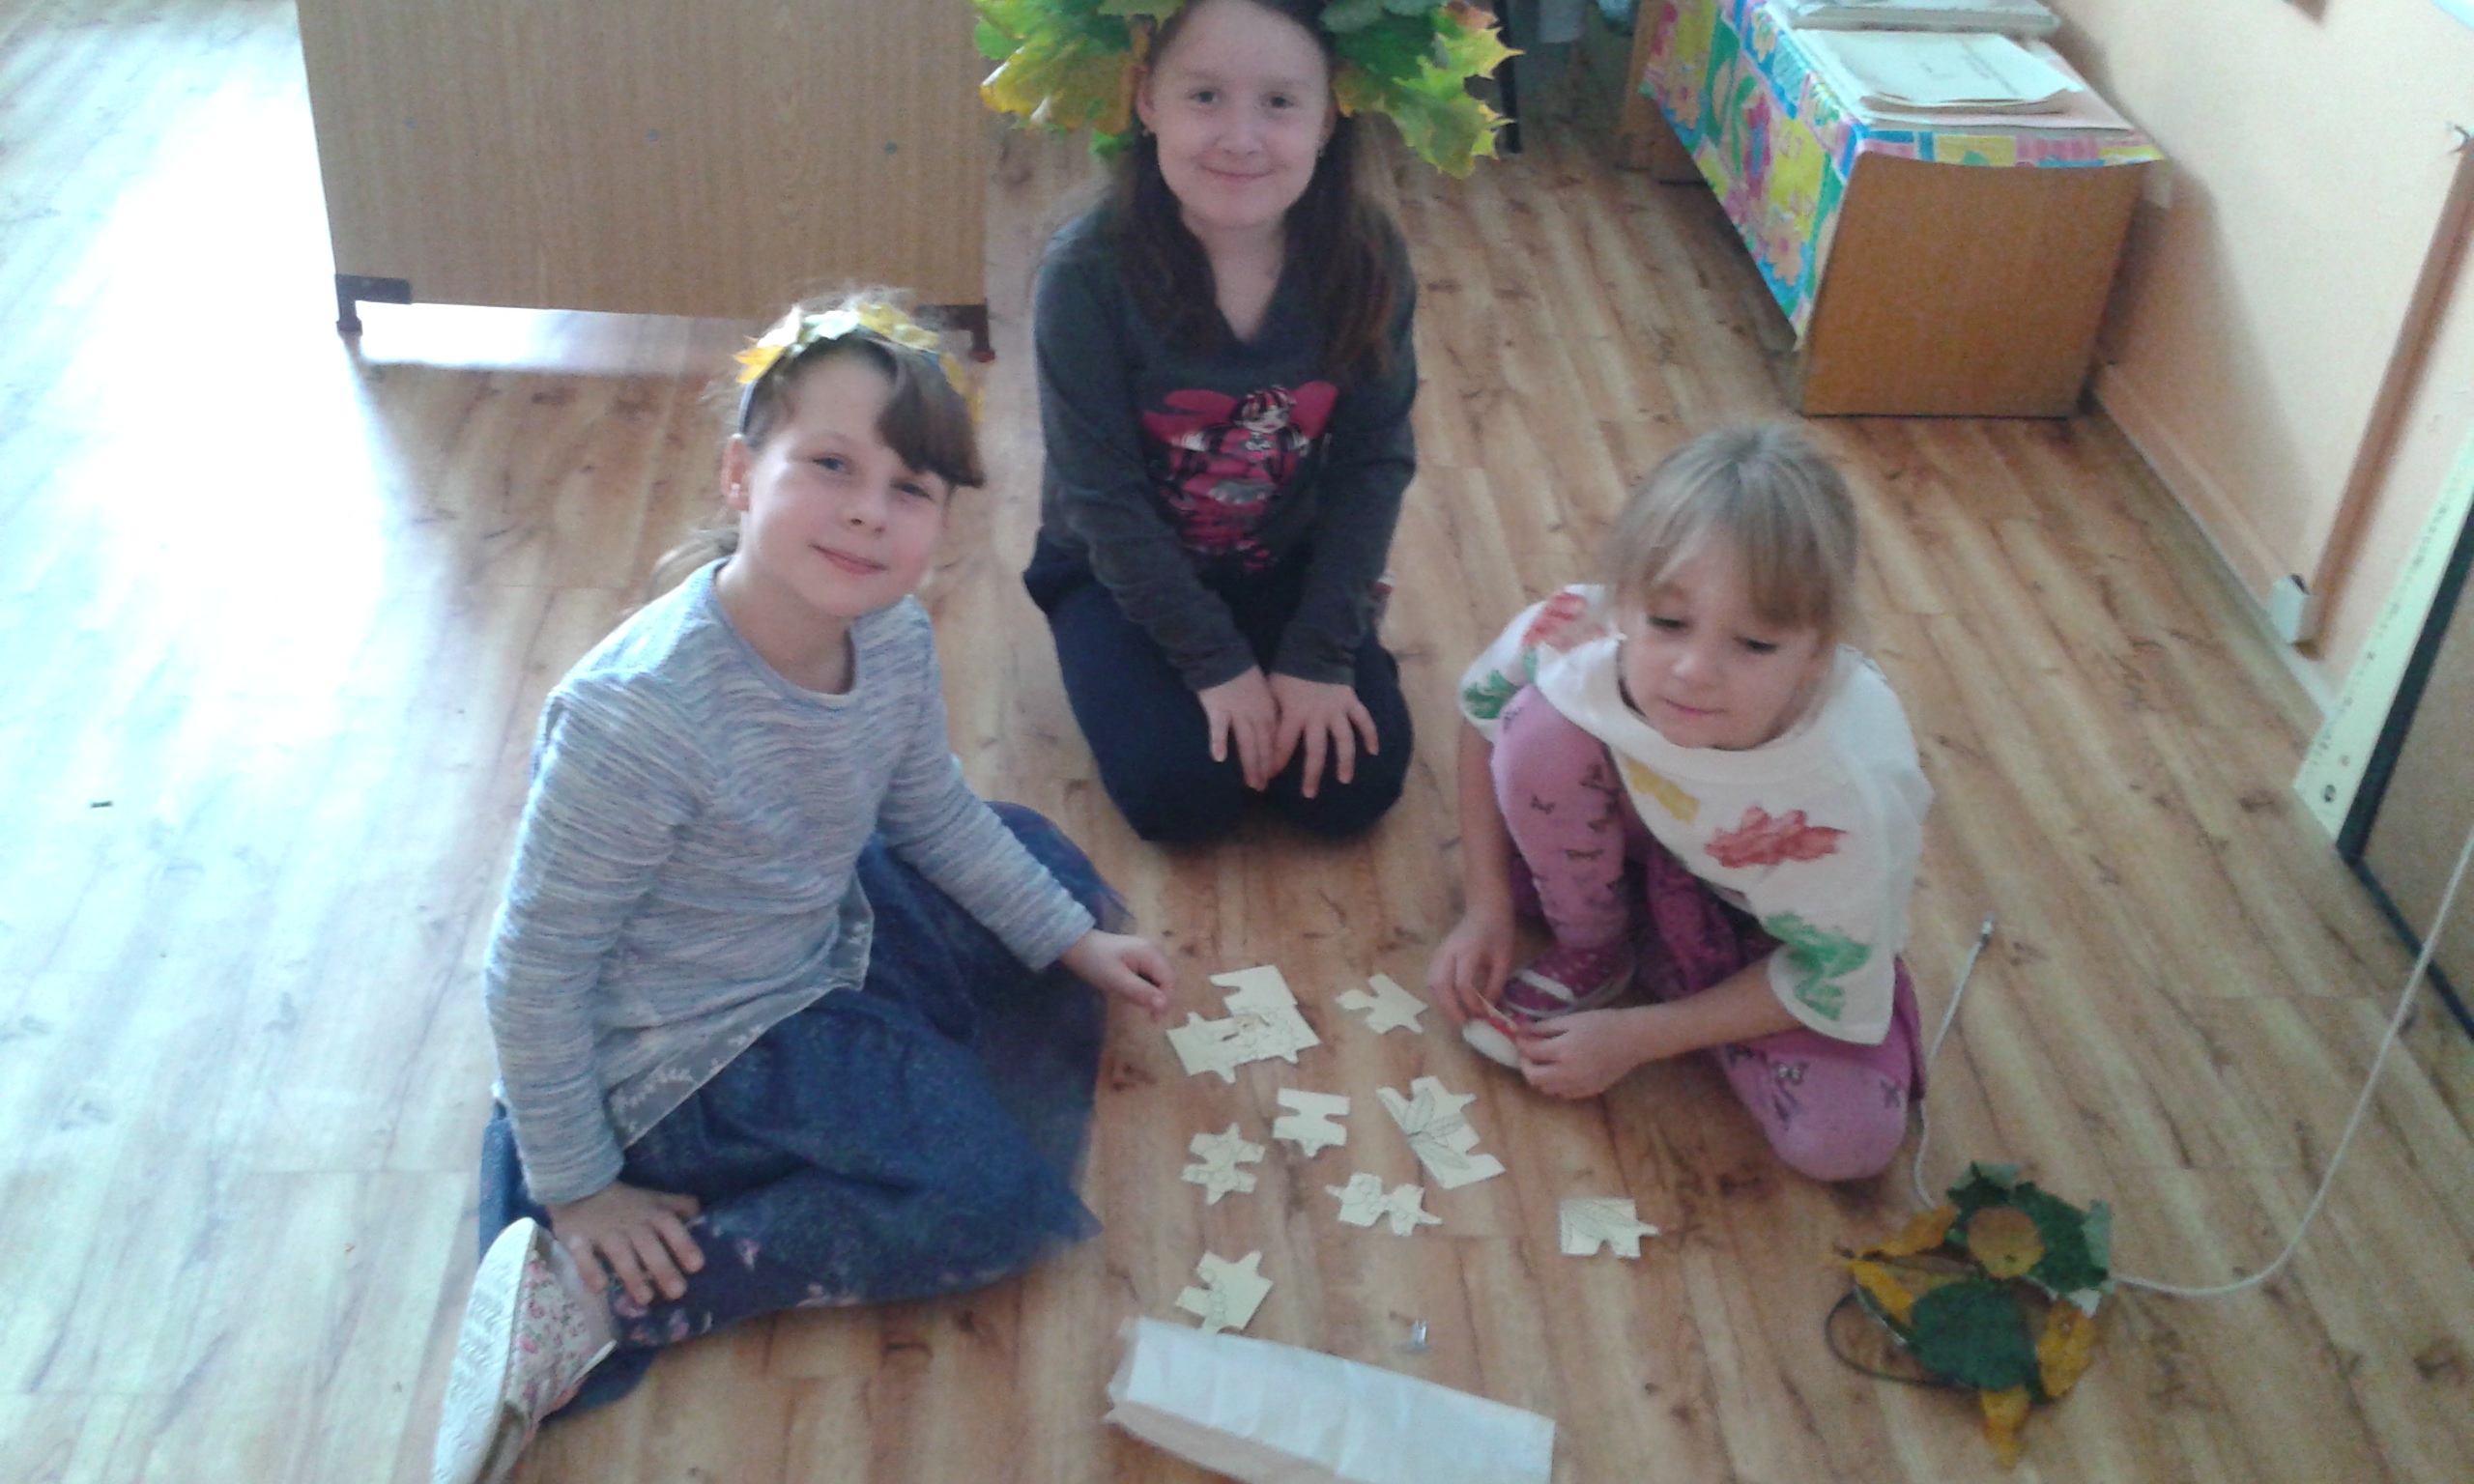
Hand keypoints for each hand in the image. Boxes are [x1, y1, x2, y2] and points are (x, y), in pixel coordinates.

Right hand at [547, 1181, 704, 1306]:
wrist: (580, 1185)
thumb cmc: (626, 1200)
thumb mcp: (654, 1199)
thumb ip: (678, 1206)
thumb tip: (701, 1216)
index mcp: (651, 1213)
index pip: (670, 1227)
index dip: (684, 1244)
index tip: (697, 1266)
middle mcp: (630, 1223)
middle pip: (648, 1245)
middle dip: (663, 1268)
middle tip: (677, 1292)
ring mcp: (604, 1231)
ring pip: (620, 1254)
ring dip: (633, 1276)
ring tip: (645, 1299)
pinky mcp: (578, 1239)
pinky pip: (583, 1256)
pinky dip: (590, 1271)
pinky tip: (599, 1288)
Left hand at [1059, 929, 1176, 1020]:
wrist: (1077, 945)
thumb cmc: (1095, 962)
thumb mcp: (1116, 980)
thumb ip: (1141, 992)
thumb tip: (1164, 1005)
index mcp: (1151, 952)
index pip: (1170, 980)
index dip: (1166, 1000)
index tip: (1154, 1019)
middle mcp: (1155, 949)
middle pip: (1168, 979)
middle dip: (1160, 998)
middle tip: (1145, 1014)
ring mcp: (1149, 951)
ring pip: (1160, 979)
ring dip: (1152, 993)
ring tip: (1132, 999)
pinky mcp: (1142, 956)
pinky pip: (1152, 975)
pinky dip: (1146, 987)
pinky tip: (1131, 990)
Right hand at [1198, 668, 1279, 791]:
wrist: (1222, 655)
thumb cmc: (1242, 672)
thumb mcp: (1263, 691)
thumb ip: (1266, 712)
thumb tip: (1270, 732)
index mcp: (1267, 710)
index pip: (1273, 740)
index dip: (1273, 759)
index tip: (1272, 776)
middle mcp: (1255, 714)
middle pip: (1261, 745)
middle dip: (1263, 768)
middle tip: (1262, 787)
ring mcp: (1236, 712)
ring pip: (1245, 742)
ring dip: (1249, 764)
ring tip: (1251, 783)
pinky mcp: (1217, 708)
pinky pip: (1218, 727)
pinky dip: (1218, 741)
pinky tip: (1219, 758)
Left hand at [1268, 674, 1377, 798]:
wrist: (1314, 648)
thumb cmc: (1289, 672)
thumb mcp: (1273, 692)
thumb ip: (1273, 715)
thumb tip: (1263, 739)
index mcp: (1294, 714)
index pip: (1283, 745)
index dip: (1276, 762)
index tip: (1270, 777)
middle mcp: (1317, 716)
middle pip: (1316, 751)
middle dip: (1311, 774)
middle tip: (1309, 794)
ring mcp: (1337, 710)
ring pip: (1344, 741)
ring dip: (1345, 762)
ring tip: (1344, 779)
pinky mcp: (1351, 702)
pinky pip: (1364, 720)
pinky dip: (1370, 735)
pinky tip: (1373, 751)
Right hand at [1425, 907, 1515, 1026]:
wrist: (1484, 907)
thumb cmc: (1498, 930)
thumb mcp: (1504, 957)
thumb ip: (1496, 983)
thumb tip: (1488, 1009)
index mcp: (1468, 950)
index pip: (1463, 983)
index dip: (1471, 1003)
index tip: (1483, 1015)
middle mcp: (1448, 952)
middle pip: (1440, 985)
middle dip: (1450, 1009)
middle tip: (1464, 1025)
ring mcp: (1439, 952)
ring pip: (1431, 983)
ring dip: (1441, 1003)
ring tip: (1456, 1017)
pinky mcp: (1437, 955)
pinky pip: (1431, 978)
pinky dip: (1439, 995)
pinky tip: (1451, 1003)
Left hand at [1516, 1008, 1658, 1099]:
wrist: (1633, 1039)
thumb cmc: (1603, 1023)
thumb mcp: (1572, 1020)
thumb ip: (1545, 1027)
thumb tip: (1523, 1031)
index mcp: (1563, 1051)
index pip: (1530, 1052)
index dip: (1521, 1043)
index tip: (1520, 1036)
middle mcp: (1568, 1073)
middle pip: (1533, 1078)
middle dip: (1525, 1064)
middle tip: (1528, 1053)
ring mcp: (1579, 1085)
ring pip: (1546, 1089)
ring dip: (1540, 1076)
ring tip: (1544, 1061)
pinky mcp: (1589, 1091)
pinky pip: (1563, 1094)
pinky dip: (1556, 1084)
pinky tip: (1561, 1071)